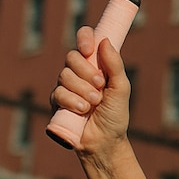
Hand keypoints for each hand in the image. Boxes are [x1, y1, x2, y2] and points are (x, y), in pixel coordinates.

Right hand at [50, 27, 131, 154]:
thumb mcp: (121, 88)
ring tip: (94, 103)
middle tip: (100, 86)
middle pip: (72, 57)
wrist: (104, 140)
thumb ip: (114, 65)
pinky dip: (72, 100)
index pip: (86, 40)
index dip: (84, 38)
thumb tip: (104, 41)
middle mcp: (80, 72)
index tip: (88, 48)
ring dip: (81, 89)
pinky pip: (58, 92)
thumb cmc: (115, 114)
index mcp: (97, 65)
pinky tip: (82, 109)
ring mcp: (66, 86)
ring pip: (64, 75)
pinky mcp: (56, 101)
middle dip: (86, 72)